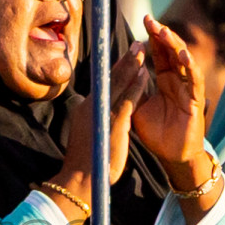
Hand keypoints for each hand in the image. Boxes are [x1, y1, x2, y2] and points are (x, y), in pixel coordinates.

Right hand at [50, 44, 147, 211]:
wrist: (79, 180)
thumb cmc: (86, 164)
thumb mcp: (91, 136)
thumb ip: (97, 122)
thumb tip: (100, 115)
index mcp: (85, 110)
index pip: (103, 84)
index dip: (115, 69)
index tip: (126, 56)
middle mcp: (91, 106)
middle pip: (109, 77)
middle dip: (124, 60)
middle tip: (136, 44)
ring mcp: (101, 113)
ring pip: (118, 83)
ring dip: (131, 65)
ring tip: (142, 50)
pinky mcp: (111, 122)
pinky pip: (127, 99)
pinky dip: (136, 85)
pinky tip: (144, 74)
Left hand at [132, 14, 207, 186]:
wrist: (169, 156)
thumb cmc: (154, 131)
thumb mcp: (135, 106)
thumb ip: (130, 88)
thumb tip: (116, 69)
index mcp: (164, 80)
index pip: (160, 53)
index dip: (153, 37)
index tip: (145, 19)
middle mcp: (178, 81)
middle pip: (172, 52)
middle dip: (163, 35)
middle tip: (151, 20)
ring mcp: (188, 89)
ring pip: (185, 61)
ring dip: (175, 45)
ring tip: (165, 32)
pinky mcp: (196, 102)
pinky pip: (195, 81)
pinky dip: (191, 67)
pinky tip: (183, 55)